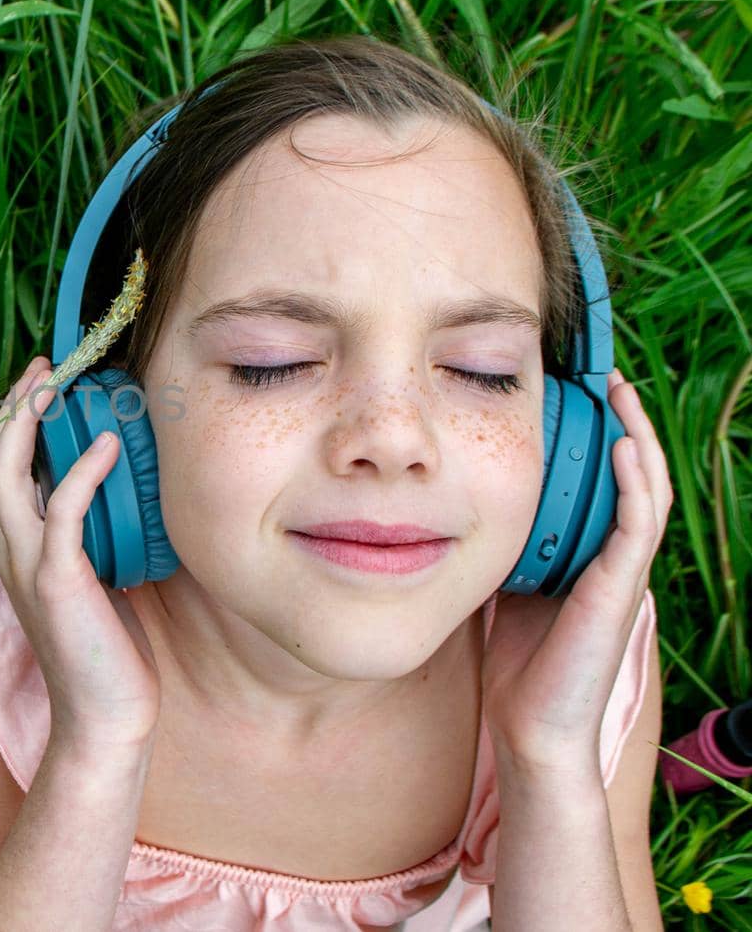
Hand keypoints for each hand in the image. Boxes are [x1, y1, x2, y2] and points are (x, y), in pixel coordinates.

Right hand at [0, 355, 161, 754]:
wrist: (105, 719)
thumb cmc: (107, 653)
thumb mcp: (98, 580)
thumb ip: (94, 538)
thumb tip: (125, 493)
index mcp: (18, 550)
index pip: (0, 472)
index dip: (13, 423)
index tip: (42, 382)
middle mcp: (12, 552)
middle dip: (13, 407)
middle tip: (44, 366)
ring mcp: (29, 566)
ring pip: (7, 476)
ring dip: (28, 423)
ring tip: (58, 384)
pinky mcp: (57, 582)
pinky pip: (62, 512)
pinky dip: (81, 471)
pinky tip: (105, 444)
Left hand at [480, 367, 673, 776]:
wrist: (531, 726)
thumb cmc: (517, 662)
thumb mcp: (501, 583)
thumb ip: (497, 543)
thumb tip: (453, 500)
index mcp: (587, 552)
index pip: (601, 481)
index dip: (594, 435)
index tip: (570, 390)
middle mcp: (611, 557)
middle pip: (629, 475)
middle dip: (619, 421)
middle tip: (602, 372)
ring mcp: (621, 573)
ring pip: (646, 489)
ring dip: (637, 437)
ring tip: (619, 391)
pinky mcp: (620, 591)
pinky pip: (638, 527)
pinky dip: (636, 484)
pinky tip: (625, 448)